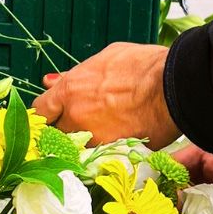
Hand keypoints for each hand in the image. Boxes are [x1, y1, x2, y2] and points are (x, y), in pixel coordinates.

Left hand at [32, 43, 178, 148]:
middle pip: (55, 131)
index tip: (52, 113)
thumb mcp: (104, 59)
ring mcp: (93, 137)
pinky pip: (98, 154)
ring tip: (102, 129)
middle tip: (79, 121)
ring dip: (82, 140)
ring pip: (76, 145)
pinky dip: (102, 148)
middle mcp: (75, 116)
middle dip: (63, 127)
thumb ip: (75, 74)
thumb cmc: (142, 66)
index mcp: (69, 90)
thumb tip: (52, 80)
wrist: (172, 87)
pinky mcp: (112, 152)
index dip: (45, 113)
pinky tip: (114, 139)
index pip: (40, 110)